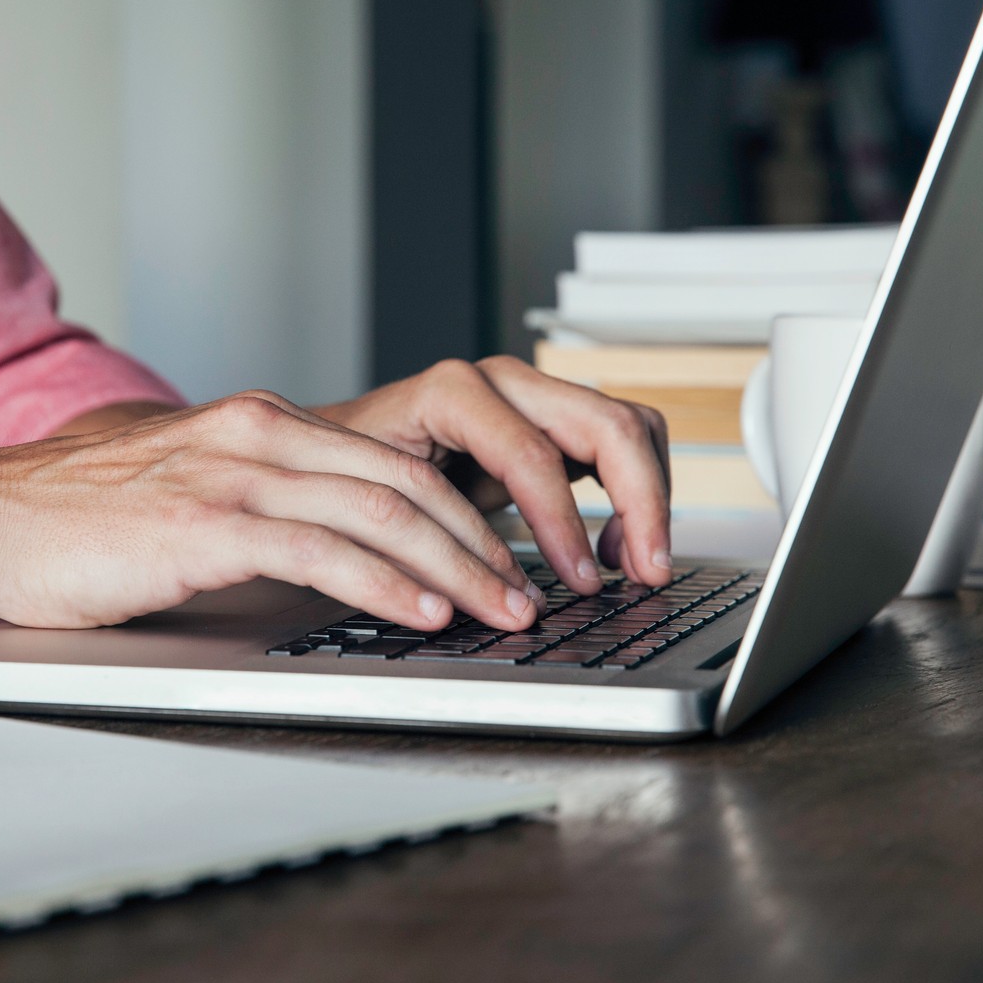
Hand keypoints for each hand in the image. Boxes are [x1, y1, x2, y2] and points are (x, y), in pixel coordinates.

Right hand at [0, 392, 540, 634]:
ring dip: (455, 567)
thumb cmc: (69, 518)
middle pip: (405, 480)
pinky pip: (320, 550)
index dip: (461, 512)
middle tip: (526, 591)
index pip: (389, 461)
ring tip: (499, 610)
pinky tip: (420, 612)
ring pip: (379, 511)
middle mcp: (256, 433)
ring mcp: (231, 474)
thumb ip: (251, 498)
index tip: (500, 558)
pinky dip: (384, 582)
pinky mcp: (204, 524)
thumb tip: (315, 541)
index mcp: (256, 423)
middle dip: (481, 541)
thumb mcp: (180, 486)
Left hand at [313, 357, 671, 591]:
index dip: (566, 522)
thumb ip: (428, 546)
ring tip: (632, 564)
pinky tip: (613, 547)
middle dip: (641, 500)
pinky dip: (634, 492)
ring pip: (628, 425)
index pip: (534, 454)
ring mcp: (533, 397)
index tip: (584, 578)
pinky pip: (620, 444)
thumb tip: (484, 600)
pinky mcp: (552, 423)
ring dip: (647, 495)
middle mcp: (503, 382)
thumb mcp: (377, 507)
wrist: (334, 454)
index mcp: (455, 392)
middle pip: (607, 423)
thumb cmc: (348, 478)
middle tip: (649, 570)